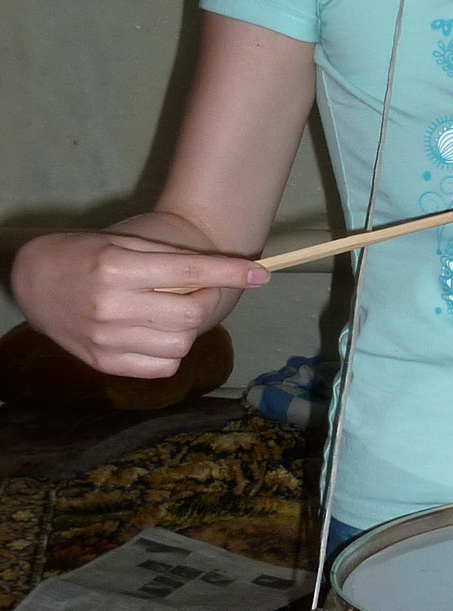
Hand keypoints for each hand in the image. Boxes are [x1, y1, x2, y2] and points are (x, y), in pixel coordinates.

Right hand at [11, 230, 268, 378]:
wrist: (34, 282)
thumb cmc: (84, 254)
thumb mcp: (121, 242)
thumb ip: (166, 259)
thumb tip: (221, 274)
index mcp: (116, 267)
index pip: (187, 273)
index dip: (229, 273)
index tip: (261, 274)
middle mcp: (111, 306)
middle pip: (189, 316)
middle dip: (211, 301)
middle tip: (207, 291)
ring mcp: (106, 339)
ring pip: (179, 346)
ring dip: (191, 329)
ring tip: (178, 311)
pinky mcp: (104, 364)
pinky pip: (160, 367)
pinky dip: (173, 351)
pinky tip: (162, 333)